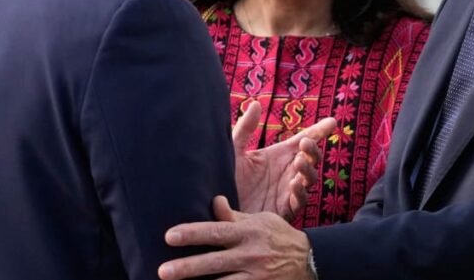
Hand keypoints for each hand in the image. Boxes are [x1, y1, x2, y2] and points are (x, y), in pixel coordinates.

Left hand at [159, 196, 312, 279]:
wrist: (310, 260)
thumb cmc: (278, 236)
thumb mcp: (260, 220)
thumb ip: (233, 216)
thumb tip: (213, 201)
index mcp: (249, 232)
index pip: (216, 232)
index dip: (192, 234)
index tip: (169, 236)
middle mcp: (251, 255)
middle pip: (215, 262)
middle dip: (187, 268)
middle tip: (163, 271)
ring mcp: (256, 276)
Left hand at [233, 101, 335, 219]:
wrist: (218, 211)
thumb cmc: (226, 180)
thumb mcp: (234, 151)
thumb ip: (245, 129)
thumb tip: (256, 103)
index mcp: (278, 156)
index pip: (303, 140)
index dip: (318, 131)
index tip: (332, 121)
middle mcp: (286, 171)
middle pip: (311, 158)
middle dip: (313, 150)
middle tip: (306, 142)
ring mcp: (287, 190)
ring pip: (309, 178)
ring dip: (308, 169)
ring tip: (300, 161)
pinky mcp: (284, 209)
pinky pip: (299, 201)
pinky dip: (300, 192)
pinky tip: (294, 183)